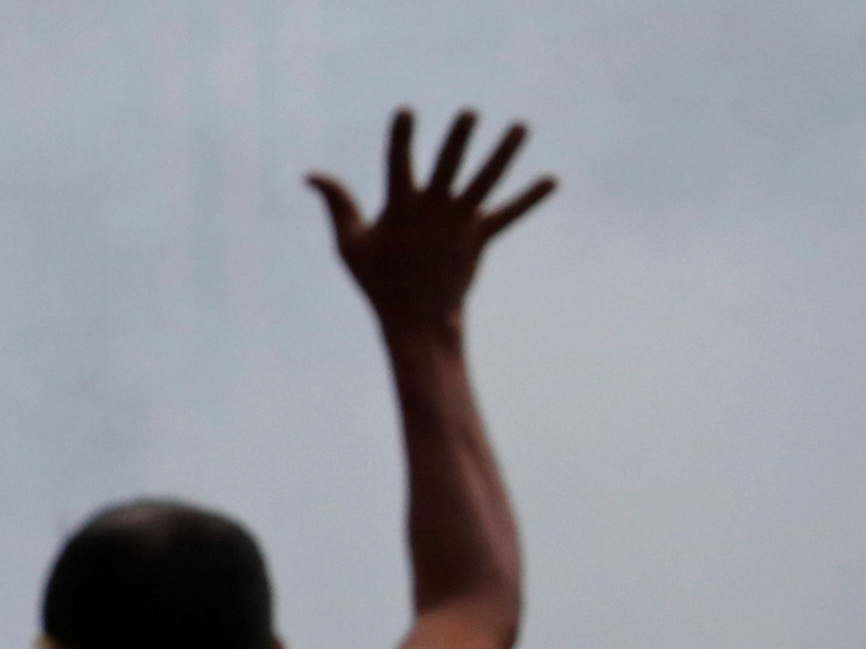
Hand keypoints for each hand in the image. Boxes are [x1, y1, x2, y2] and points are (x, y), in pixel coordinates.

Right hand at [309, 109, 554, 338]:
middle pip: (449, 168)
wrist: (417, 321)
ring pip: (486, 181)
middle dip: (459, 140)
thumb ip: (337, 205)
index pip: (398, 165)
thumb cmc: (378, 280)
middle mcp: (434, 212)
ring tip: (522, 125)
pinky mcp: (480, 236)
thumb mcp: (349, 244)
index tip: (407, 111)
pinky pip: (509, 214)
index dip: (401, 137)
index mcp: (401, 210)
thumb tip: (312, 175)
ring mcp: (461, 223)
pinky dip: (530, 198)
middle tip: (470, 112)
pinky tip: (552, 180)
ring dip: (505, 153)